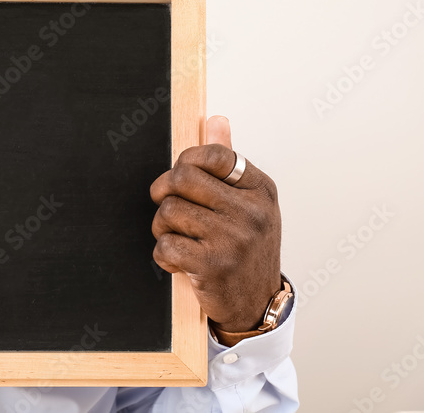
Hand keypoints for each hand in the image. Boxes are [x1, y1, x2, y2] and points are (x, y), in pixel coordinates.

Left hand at [150, 116, 282, 331]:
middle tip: (167, 207)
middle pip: (182, 178)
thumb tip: (215, 119)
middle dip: (165, 192)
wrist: (256, 303)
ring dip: (162, 227)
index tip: (182, 178)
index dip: (187, 162)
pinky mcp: (212, 265)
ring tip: (180, 238)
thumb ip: (227, 162)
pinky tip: (179, 260)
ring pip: (168, 211)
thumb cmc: (246, 247)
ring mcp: (233, 239)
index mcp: (260, 190)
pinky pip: (165, 244)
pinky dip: (163, 254)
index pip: (214, 155)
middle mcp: (251, 212)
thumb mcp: (247, 203)